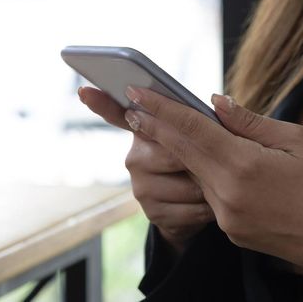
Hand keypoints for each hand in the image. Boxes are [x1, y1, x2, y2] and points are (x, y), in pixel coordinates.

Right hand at [78, 87, 213, 252]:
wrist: (198, 209)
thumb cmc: (204, 163)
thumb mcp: (208, 138)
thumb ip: (210, 118)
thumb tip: (218, 100)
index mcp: (146, 130)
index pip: (120, 114)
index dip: (101, 102)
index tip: (84, 91)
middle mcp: (135, 156)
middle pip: (173, 152)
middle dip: (201, 159)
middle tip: (217, 161)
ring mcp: (140, 186)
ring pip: (187, 183)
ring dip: (209, 187)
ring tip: (213, 185)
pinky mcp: (151, 212)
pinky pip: (190, 209)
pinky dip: (207, 208)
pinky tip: (207, 204)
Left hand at [122, 86, 302, 282]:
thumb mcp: (297, 140)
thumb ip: (249, 122)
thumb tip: (215, 102)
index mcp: (244, 165)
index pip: (191, 129)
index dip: (161, 109)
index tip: (136, 92)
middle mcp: (226, 193)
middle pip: (181, 152)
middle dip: (154, 128)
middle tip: (131, 107)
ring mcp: (225, 215)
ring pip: (194, 174)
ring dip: (180, 151)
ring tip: (163, 127)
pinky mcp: (229, 230)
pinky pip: (210, 195)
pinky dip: (205, 175)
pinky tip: (208, 162)